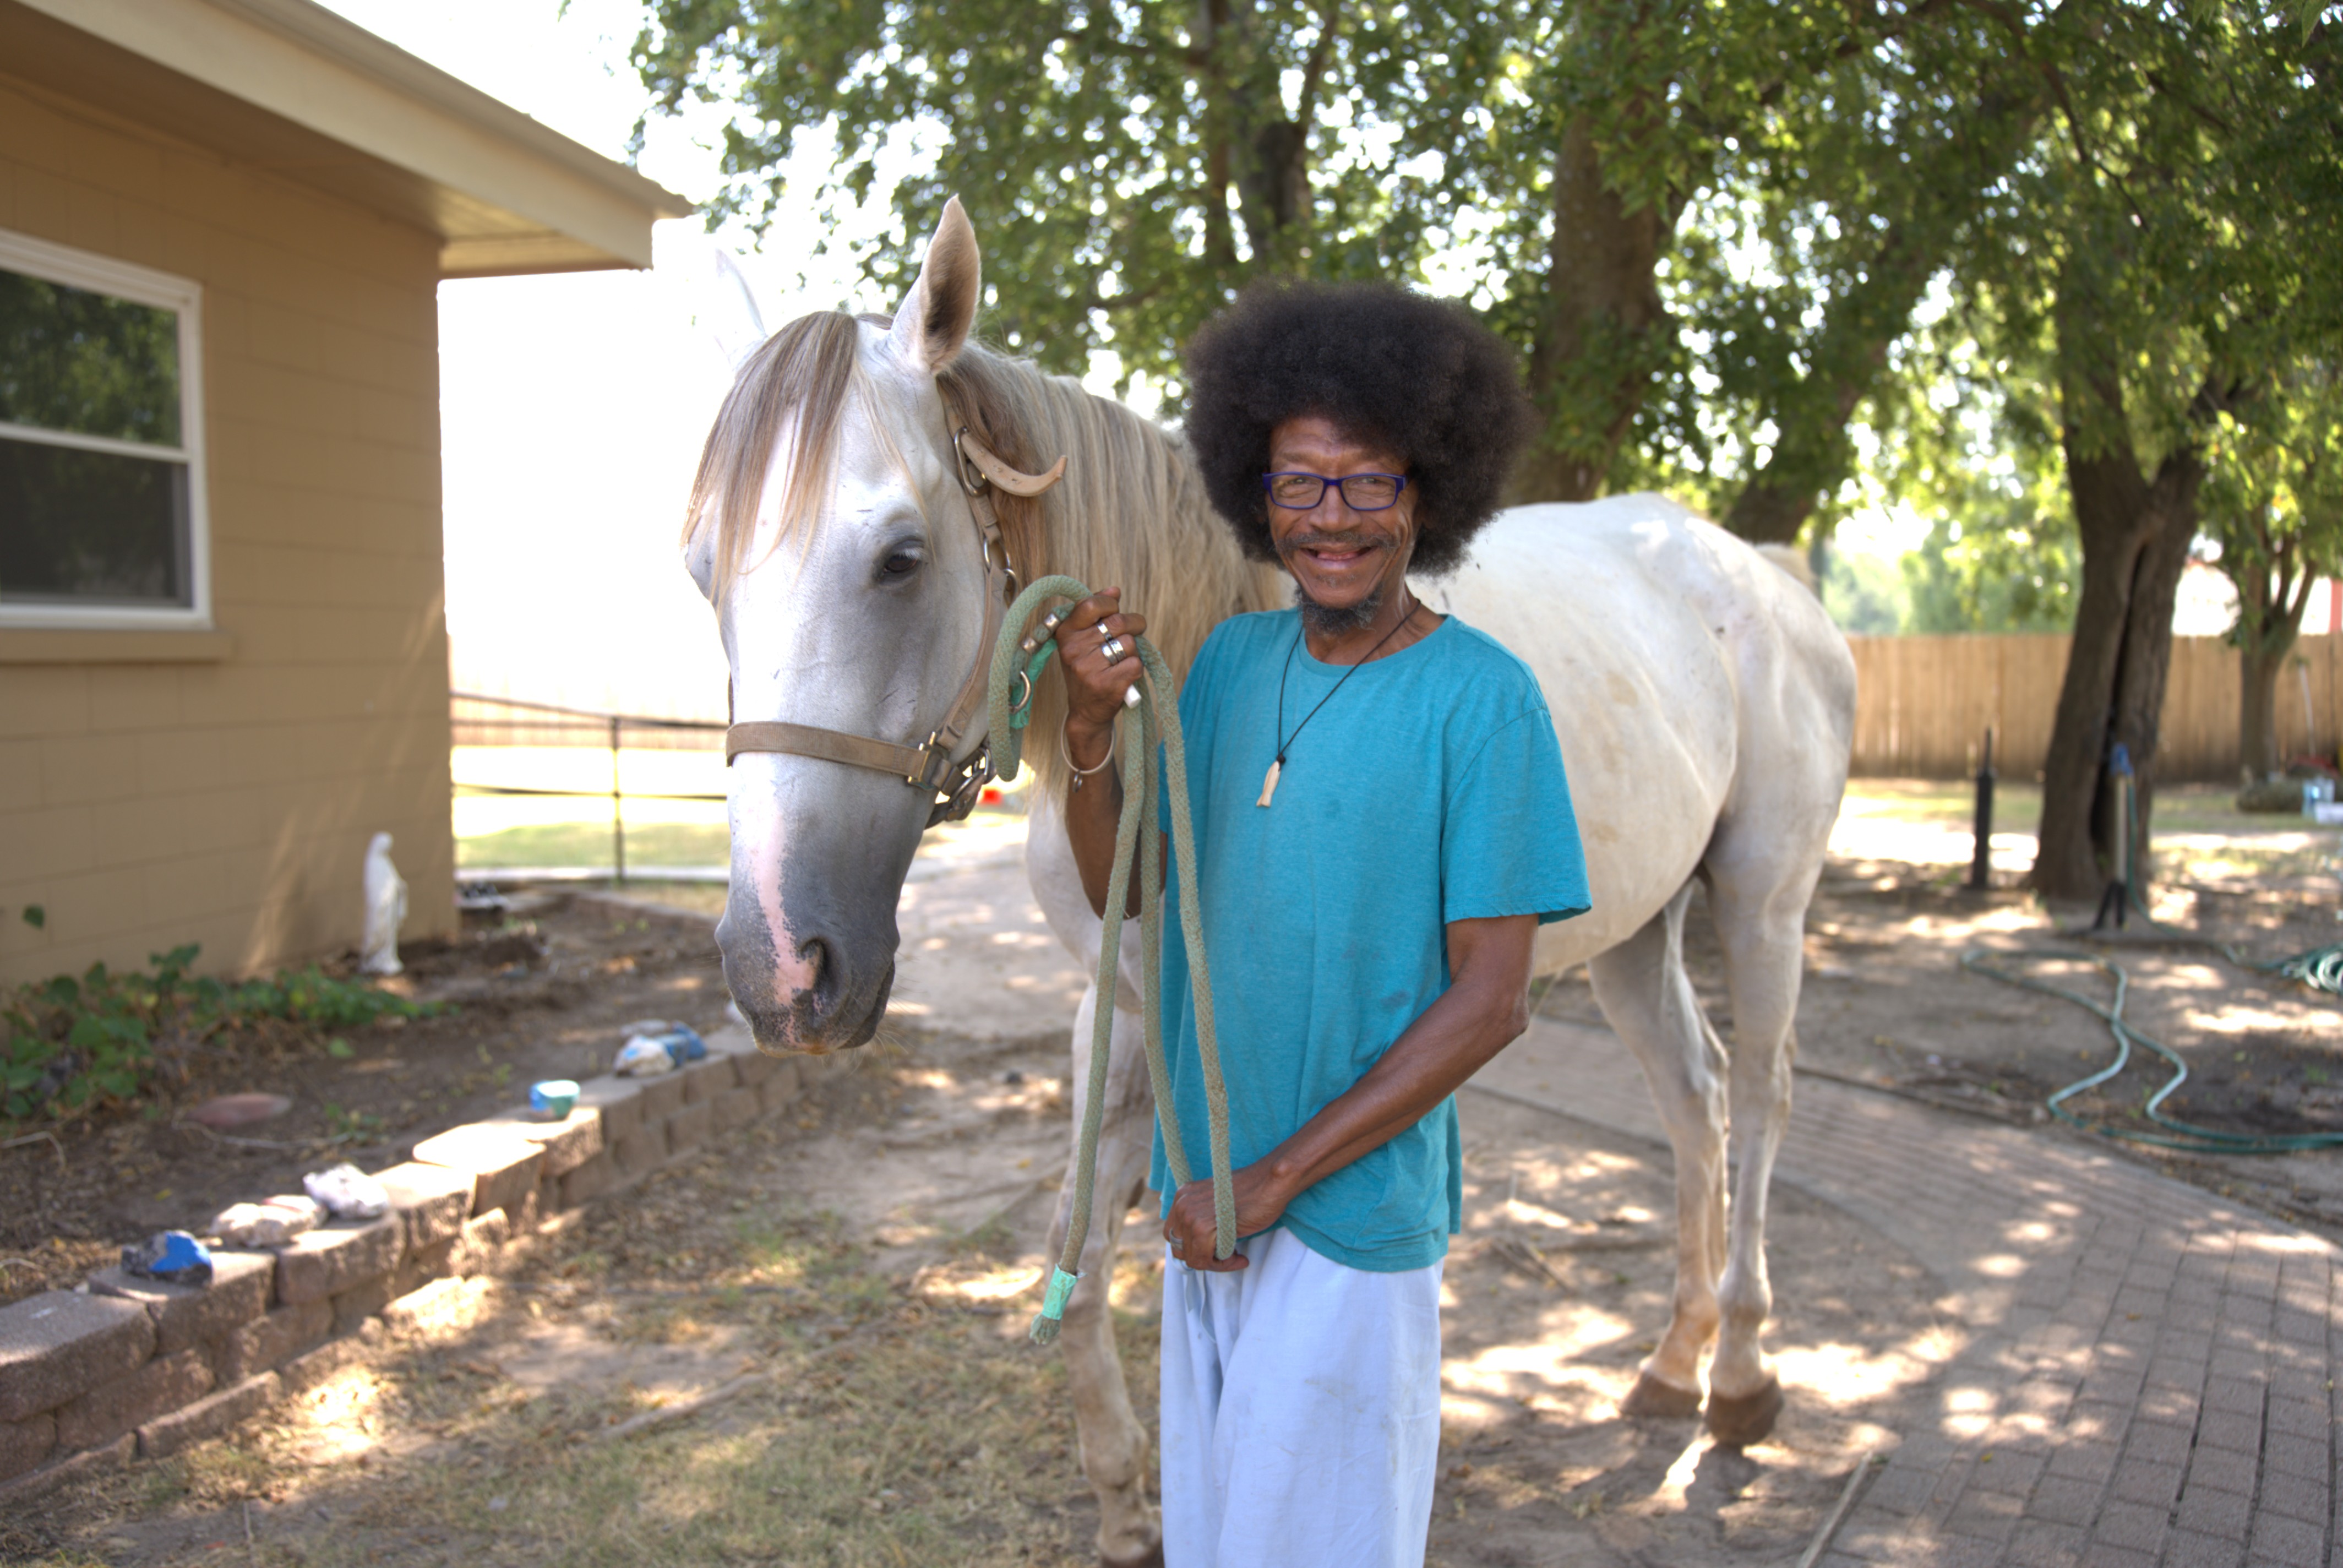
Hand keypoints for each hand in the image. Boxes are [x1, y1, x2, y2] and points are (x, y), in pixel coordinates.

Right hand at [1052, 589, 1146, 757]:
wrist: (1086, 712)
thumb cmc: (1088, 669)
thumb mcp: (1083, 639)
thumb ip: (1096, 612)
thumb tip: (1114, 589)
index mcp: (1066, 633)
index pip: (1091, 604)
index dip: (1110, 604)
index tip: (1114, 610)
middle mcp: (1074, 650)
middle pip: (1118, 622)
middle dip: (1133, 624)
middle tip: (1133, 632)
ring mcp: (1089, 668)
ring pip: (1130, 642)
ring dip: (1133, 650)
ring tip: (1121, 659)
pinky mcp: (1108, 684)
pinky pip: (1136, 663)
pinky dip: (1136, 668)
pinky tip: (1125, 674)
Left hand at [1162, 1163, 1292, 1272]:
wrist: (1271, 1183)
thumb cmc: (1253, 1195)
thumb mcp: (1218, 1206)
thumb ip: (1203, 1221)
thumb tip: (1196, 1249)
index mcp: (1183, 1196)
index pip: (1176, 1236)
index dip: (1195, 1249)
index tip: (1217, 1250)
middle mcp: (1181, 1203)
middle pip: (1180, 1249)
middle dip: (1204, 1258)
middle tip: (1228, 1256)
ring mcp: (1190, 1214)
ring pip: (1192, 1258)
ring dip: (1215, 1263)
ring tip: (1236, 1256)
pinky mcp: (1202, 1226)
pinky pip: (1203, 1259)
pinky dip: (1223, 1265)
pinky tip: (1239, 1257)